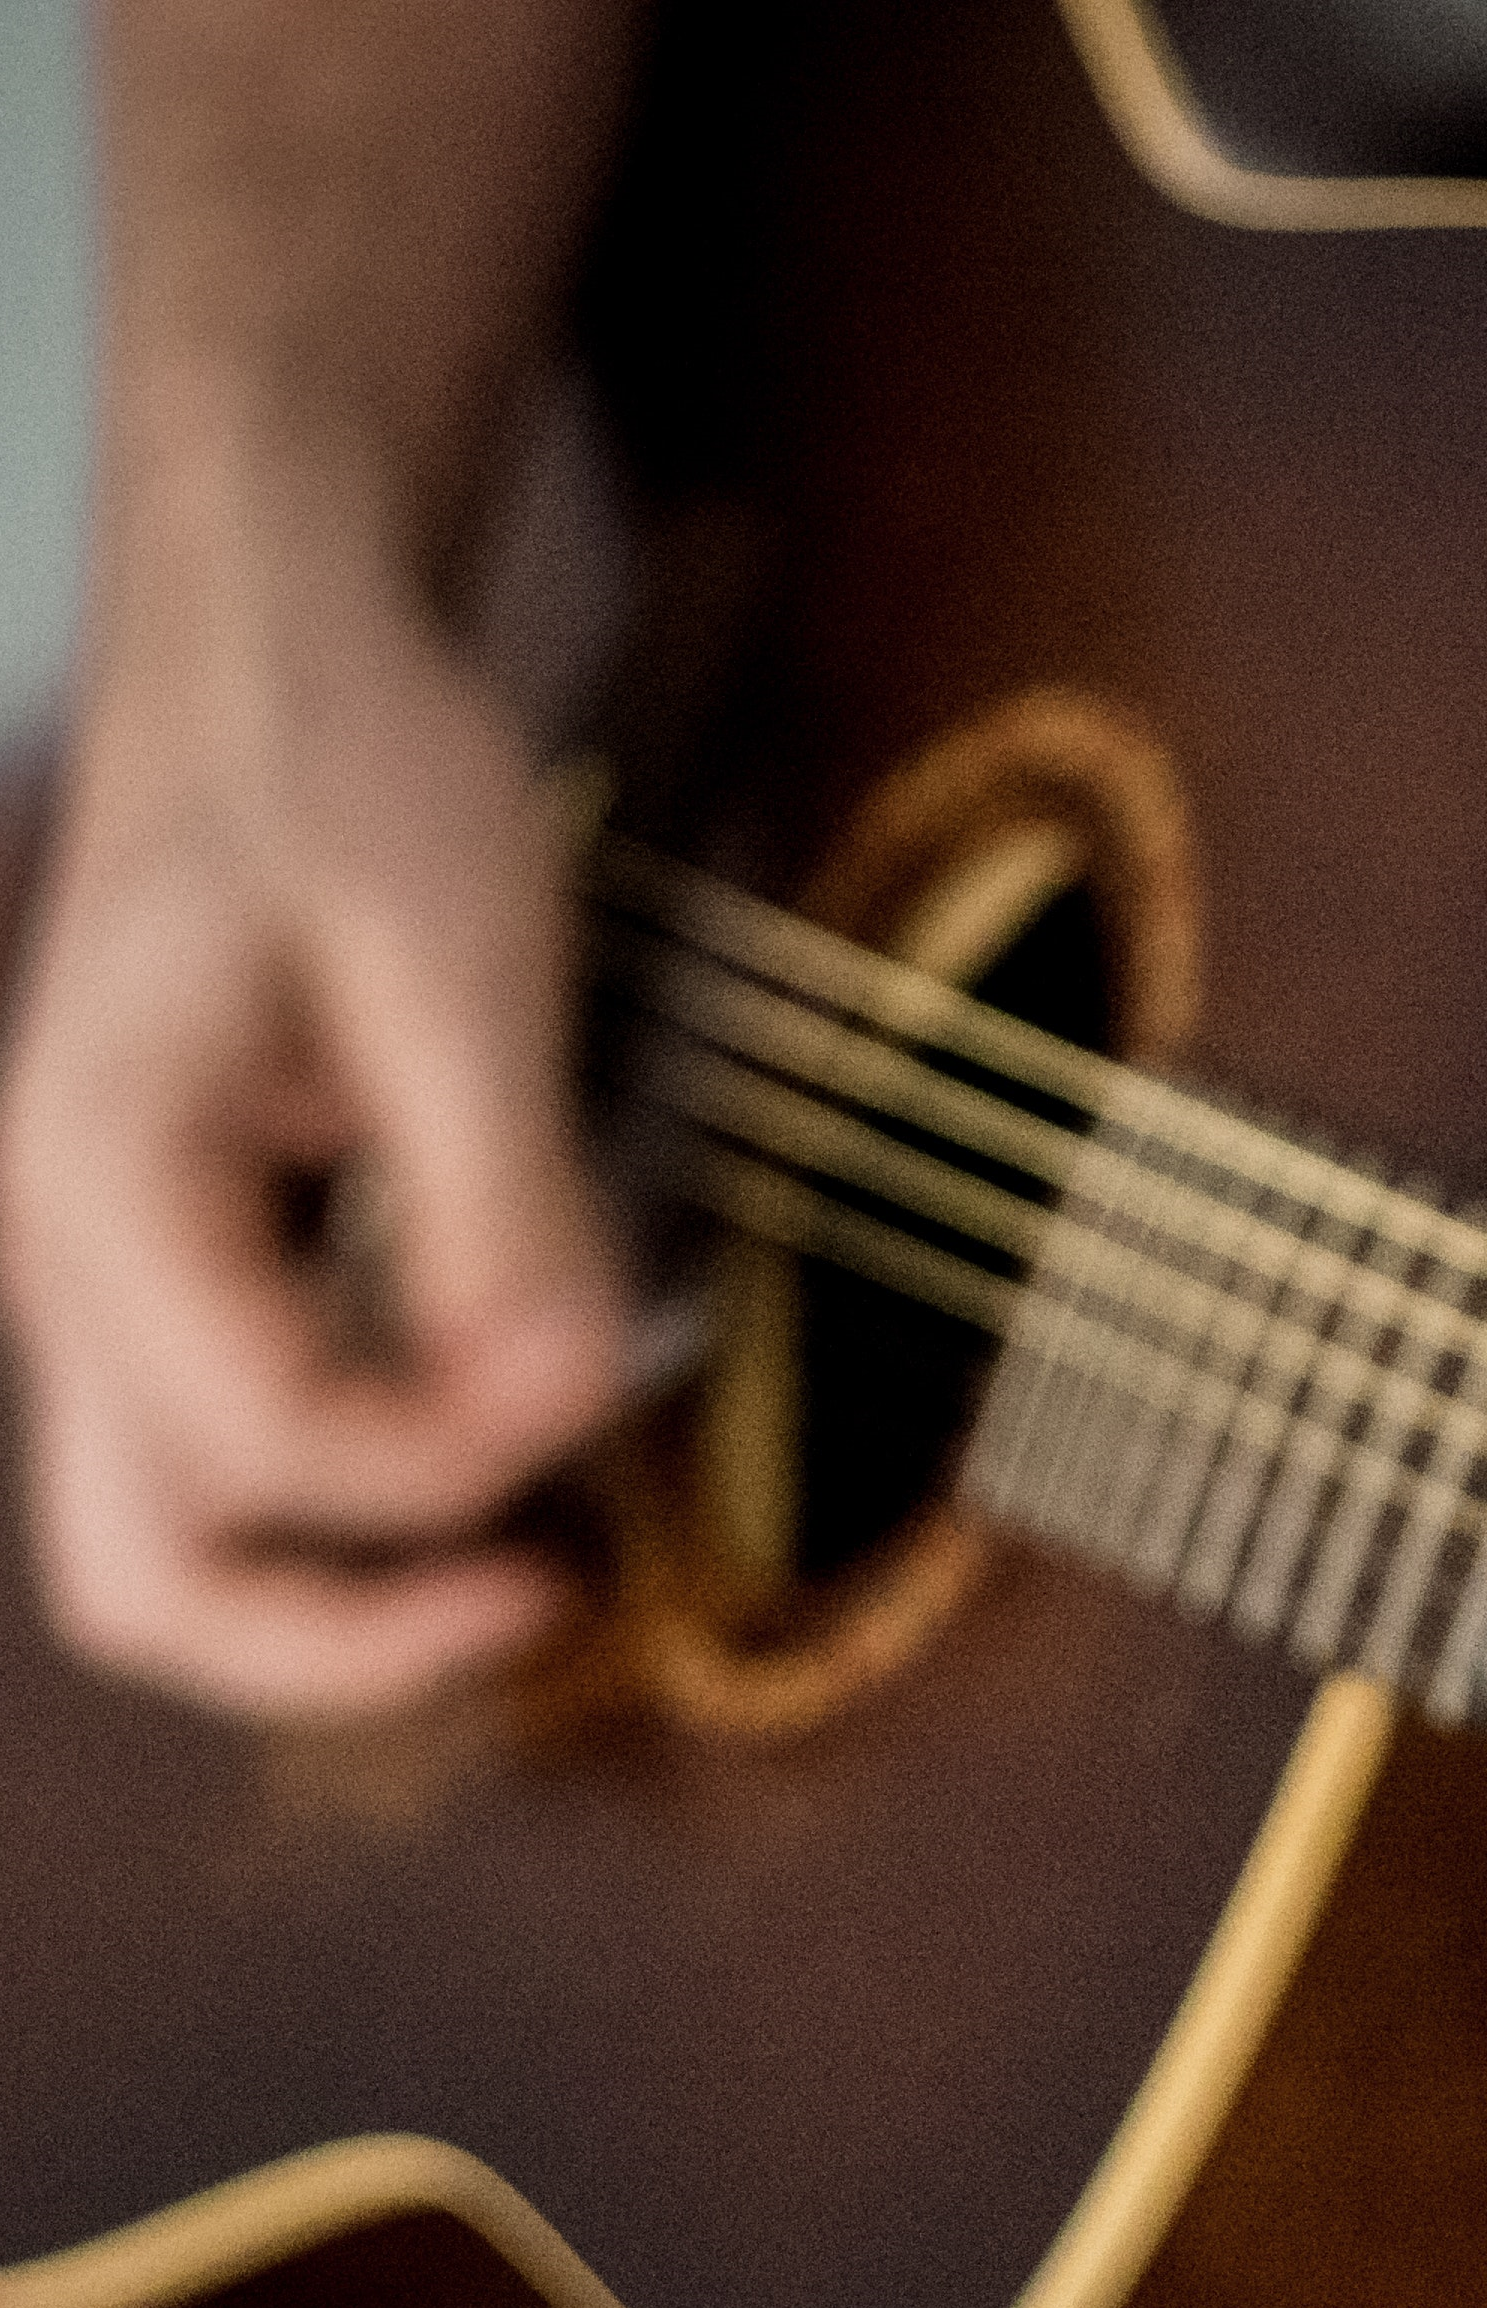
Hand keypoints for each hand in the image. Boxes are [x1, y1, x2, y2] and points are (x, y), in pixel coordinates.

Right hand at [1, 513, 628, 1716]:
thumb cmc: (345, 773)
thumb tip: (566, 1398)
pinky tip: (499, 1455)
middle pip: (149, 1583)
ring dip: (353, 1597)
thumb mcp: (458, 965)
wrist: (272, 665)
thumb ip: (503, 1197)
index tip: (599, 1380)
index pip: (273, 1447)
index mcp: (99, 1180)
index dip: (459, 1463)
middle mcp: (65, 1265)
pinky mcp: (184, 1283)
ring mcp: (111, 1289)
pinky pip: (236, 1463)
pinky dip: (359, 1512)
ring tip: (542, 1563)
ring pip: (177, 1549)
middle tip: (552, 1599)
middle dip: (352, 1642)